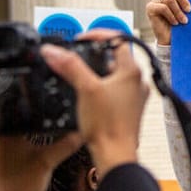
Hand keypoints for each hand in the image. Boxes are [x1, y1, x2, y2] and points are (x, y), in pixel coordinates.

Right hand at [41, 28, 148, 180]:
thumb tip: (53, 51)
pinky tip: (87, 96)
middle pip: (115, 56)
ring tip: (79, 76)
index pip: (118, 38)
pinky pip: (115, 90)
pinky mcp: (129, 110)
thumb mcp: (85, 89)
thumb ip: (69, 66)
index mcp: (132, 71)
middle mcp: (137, 82)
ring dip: (96, 71)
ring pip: (114, 74)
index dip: (97, 34)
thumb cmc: (108, 127)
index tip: (80, 39)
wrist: (115, 156)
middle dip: (93, 54)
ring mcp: (135, 97)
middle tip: (76, 57)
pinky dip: (101, 87)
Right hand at [145, 0, 190, 46]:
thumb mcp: (188, 10)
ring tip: (184, 21)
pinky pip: (162, 8)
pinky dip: (171, 15)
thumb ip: (190, 0)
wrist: (173, 40)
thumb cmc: (184, 23)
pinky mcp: (150, 8)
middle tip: (190, 10)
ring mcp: (155, 0)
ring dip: (179, 11)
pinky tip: (175, 23)